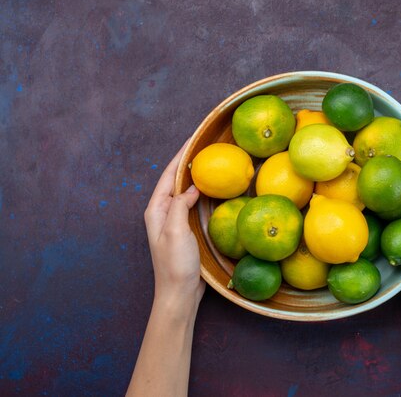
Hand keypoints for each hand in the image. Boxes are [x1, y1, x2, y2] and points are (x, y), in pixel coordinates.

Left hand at [144, 140, 204, 308]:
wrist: (179, 293)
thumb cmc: (175, 264)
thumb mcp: (175, 231)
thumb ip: (180, 205)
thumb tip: (192, 187)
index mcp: (156, 210)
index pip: (168, 175)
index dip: (181, 155)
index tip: (194, 138)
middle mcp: (163, 212)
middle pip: (175, 179)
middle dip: (188, 161)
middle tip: (205, 145)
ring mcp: (174, 221)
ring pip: (184, 190)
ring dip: (195, 175)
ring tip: (210, 161)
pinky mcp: (185, 229)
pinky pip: (193, 203)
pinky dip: (202, 192)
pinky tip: (213, 189)